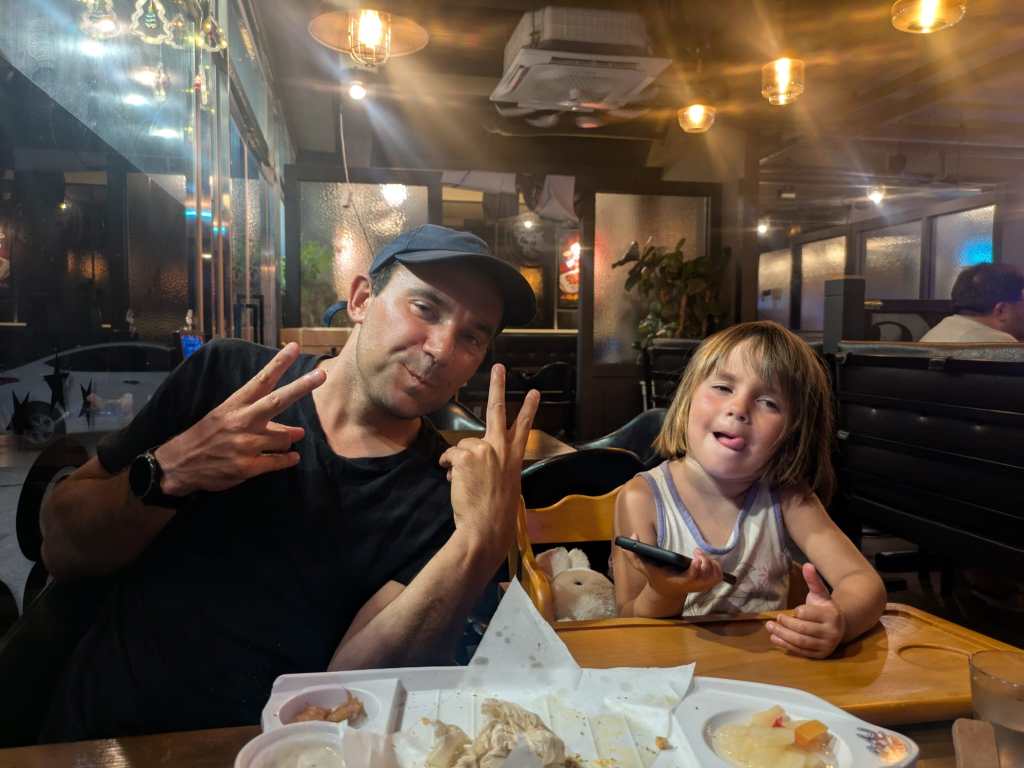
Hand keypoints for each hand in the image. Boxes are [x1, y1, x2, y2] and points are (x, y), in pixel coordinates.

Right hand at [155, 343, 325, 495]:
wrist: (179, 464)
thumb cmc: (207, 436)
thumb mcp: (226, 417)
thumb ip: (258, 418)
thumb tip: (295, 429)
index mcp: (235, 404)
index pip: (261, 380)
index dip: (279, 363)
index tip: (295, 347)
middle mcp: (242, 421)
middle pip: (278, 400)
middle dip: (301, 387)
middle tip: (321, 375)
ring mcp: (245, 444)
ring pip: (285, 437)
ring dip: (290, 438)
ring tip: (288, 440)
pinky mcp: (247, 466)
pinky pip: (279, 461)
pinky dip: (289, 459)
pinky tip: (292, 458)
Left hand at [438, 364, 539, 559]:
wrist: (486, 528)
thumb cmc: (494, 514)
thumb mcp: (504, 486)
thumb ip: (494, 467)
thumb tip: (471, 461)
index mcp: (514, 458)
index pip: (523, 428)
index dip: (528, 409)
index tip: (534, 392)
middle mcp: (502, 450)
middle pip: (498, 411)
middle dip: (498, 386)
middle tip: (498, 367)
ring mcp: (485, 450)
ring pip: (463, 446)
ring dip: (458, 462)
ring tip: (464, 483)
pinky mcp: (467, 455)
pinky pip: (449, 456)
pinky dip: (447, 467)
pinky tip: (454, 481)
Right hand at [623, 537, 723, 600]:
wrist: (667, 591)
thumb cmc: (656, 576)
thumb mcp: (643, 567)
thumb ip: (634, 554)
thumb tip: (633, 534)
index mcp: (678, 582)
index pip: (692, 577)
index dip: (697, 567)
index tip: (695, 556)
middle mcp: (692, 586)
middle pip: (707, 575)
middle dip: (705, 561)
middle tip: (695, 552)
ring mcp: (702, 586)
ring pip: (715, 574)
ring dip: (710, 561)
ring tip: (699, 554)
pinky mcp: (708, 584)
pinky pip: (719, 575)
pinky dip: (716, 565)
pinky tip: (705, 558)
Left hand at [766, 563, 845, 658]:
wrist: (840, 626)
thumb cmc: (824, 607)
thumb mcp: (820, 593)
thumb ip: (813, 580)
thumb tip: (807, 565)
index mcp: (832, 615)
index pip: (809, 614)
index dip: (797, 612)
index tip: (791, 611)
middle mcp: (831, 632)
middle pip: (803, 629)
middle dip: (786, 624)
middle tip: (774, 619)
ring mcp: (826, 645)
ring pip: (800, 641)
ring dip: (782, 635)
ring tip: (769, 627)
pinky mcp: (820, 655)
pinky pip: (801, 652)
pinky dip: (786, 645)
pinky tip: (774, 638)